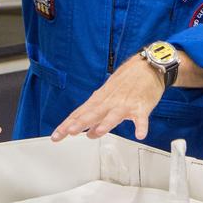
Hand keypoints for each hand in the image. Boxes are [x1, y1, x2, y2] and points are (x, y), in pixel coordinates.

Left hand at [50, 55, 164, 142]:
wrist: (147, 66)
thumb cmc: (127, 81)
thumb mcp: (107, 96)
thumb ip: (98, 115)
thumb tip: (88, 131)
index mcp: (100, 99)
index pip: (80, 113)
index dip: (67, 125)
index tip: (56, 136)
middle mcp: (110, 102)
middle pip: (93, 114)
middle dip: (80, 123)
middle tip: (68, 132)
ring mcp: (125, 104)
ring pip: (113, 115)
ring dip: (105, 124)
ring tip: (96, 133)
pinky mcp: (141, 106)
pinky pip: (141, 118)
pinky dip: (141, 126)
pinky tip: (140, 134)